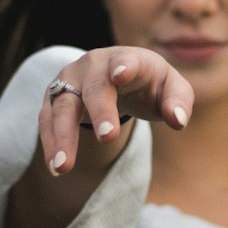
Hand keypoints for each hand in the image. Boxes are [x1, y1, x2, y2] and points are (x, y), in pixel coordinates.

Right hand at [39, 47, 192, 175]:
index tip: (121, 74)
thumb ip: (179, 102)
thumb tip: (178, 120)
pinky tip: (55, 167)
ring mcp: (72, 79)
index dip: (124, 66)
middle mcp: (95, 64)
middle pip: (95, 87)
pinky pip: (47, 118)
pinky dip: (50, 142)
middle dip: (100, 111)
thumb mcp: (172, 89)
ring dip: (62, 135)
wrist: (120, 73)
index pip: (126, 59)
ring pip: (63, 104)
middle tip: (107, 138)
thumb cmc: (150, 84)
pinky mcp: (55, 95)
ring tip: (63, 168)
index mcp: (129, 59)